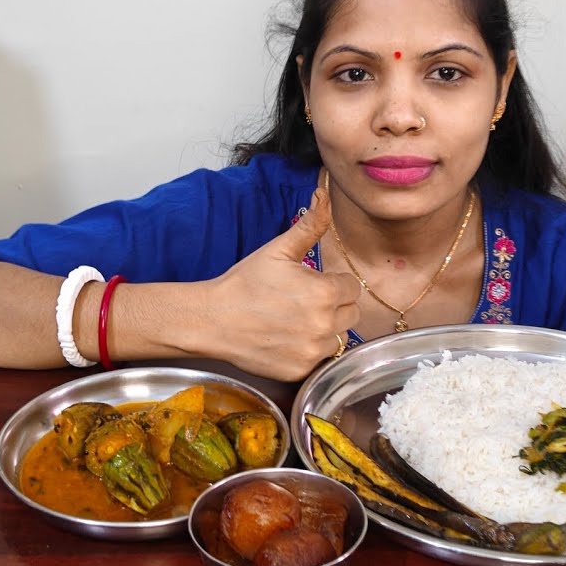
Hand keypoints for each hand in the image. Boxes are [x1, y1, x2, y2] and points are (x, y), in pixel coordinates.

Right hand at [196, 187, 360, 380]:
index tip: (311, 284)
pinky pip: (322, 359)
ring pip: (339, 338)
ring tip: (295, 321)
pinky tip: (288, 339)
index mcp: (324, 292)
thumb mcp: (278, 250)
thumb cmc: (245, 283)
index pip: (352, 288)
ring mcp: (313, 350)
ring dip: (325, 330)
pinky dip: (310, 350)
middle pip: (351, 314)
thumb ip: (310, 225)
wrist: (213, 320)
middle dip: (333, 306)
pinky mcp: (302, 370)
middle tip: (303, 302)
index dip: (333, 284)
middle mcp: (324, 324)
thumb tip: (324, 195)